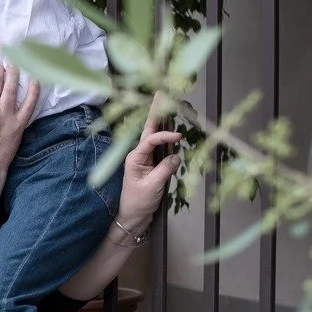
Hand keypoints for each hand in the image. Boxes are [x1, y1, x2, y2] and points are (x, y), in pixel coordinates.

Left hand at [116, 104, 181, 233]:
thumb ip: (165, 170)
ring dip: (162, 120)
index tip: (179, 137)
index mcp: (134, 158)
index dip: (165, 135)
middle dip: (155, 111)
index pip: (151, 139)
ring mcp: (147, 160)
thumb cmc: (137, 203)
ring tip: (166, 102)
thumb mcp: (152, 187)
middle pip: (149, 129)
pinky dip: (168, 136)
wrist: (133, 218)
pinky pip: (162, 148)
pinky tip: (172, 126)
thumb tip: (177, 157)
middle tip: (160, 92)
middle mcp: (139, 155)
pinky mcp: (154, 166)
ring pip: (156, 136)